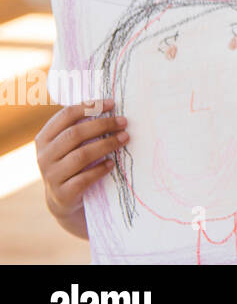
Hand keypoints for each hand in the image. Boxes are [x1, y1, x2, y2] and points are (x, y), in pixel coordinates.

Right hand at [36, 99, 127, 218]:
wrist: (64, 200)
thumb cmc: (72, 163)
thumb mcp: (70, 145)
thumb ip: (81, 127)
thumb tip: (111, 106)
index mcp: (44, 138)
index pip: (65, 116)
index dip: (89, 107)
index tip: (112, 104)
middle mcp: (44, 156)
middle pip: (74, 134)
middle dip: (103, 125)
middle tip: (124, 122)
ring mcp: (51, 176)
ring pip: (80, 156)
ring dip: (106, 145)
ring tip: (125, 138)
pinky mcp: (62, 194)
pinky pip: (83, 179)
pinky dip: (100, 169)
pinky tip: (112, 163)